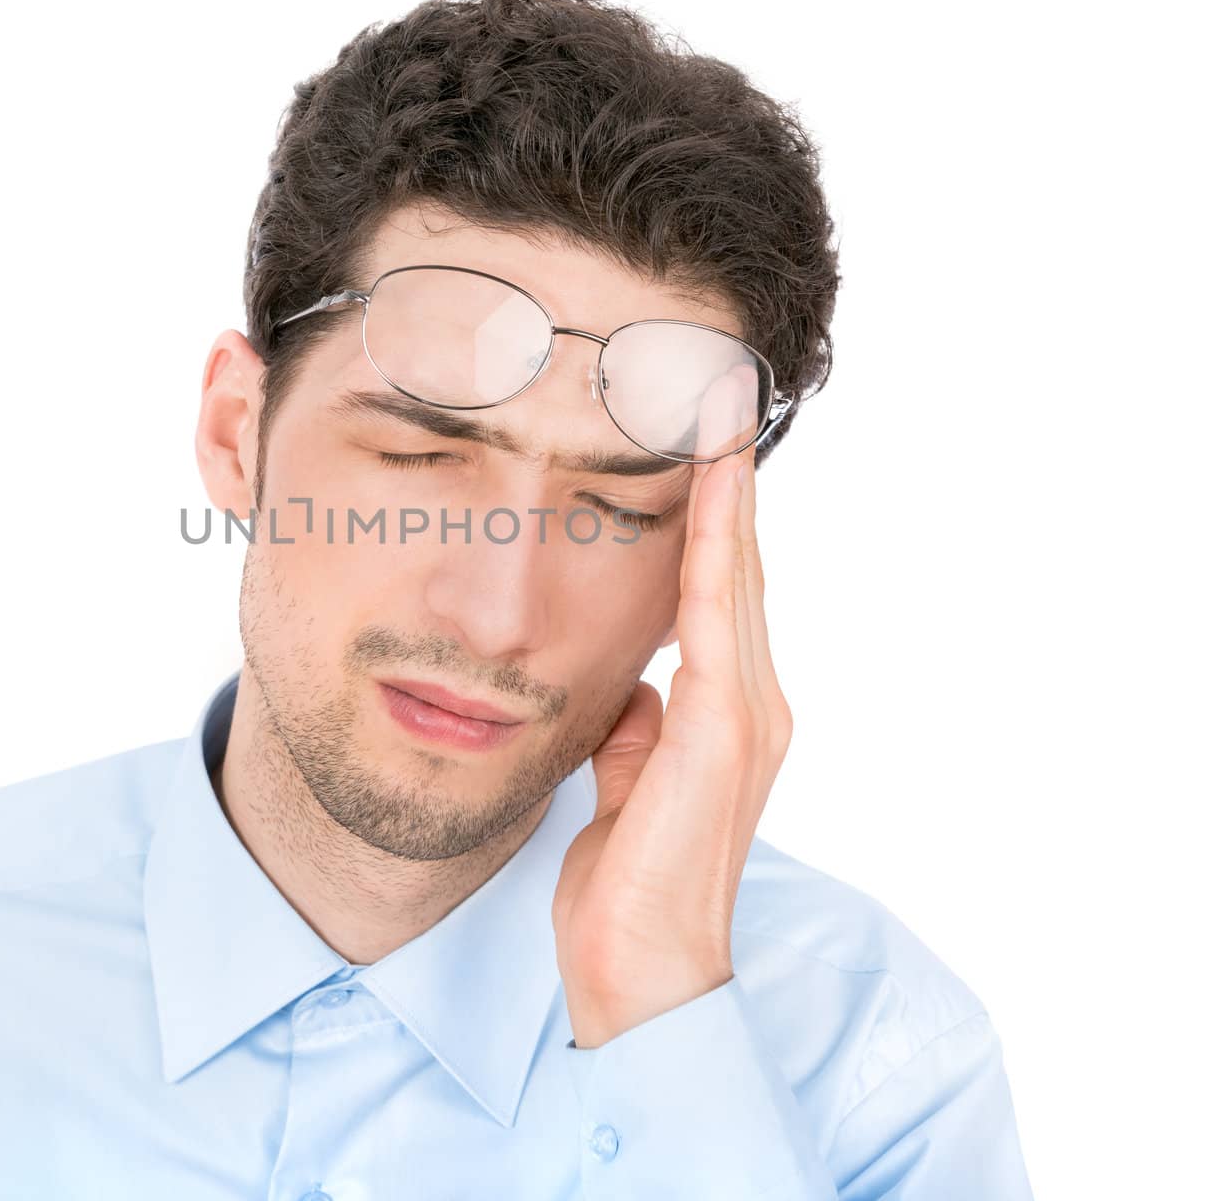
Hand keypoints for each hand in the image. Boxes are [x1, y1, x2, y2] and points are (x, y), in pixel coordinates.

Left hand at [552, 367, 793, 1048]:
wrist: (640, 973)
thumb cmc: (627, 886)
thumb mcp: (621, 784)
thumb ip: (633, 730)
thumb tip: (629, 688)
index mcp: (726, 715)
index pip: (720, 594)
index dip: (715, 518)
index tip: (701, 446)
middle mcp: (751, 706)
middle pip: (739, 572)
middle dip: (730, 486)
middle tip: (719, 400)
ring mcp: (745, 721)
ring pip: (737, 584)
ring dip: (728, 500)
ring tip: (718, 422)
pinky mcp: (720, 740)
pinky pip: (715, 626)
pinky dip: (715, 557)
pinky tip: (711, 501)